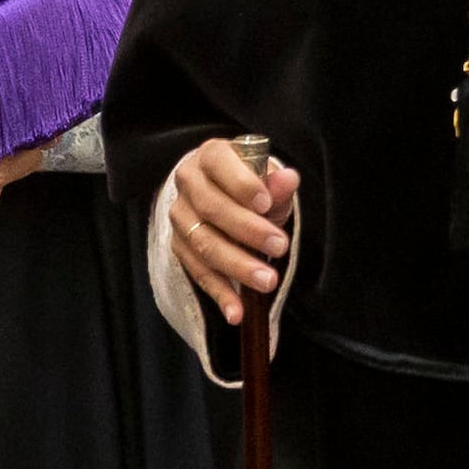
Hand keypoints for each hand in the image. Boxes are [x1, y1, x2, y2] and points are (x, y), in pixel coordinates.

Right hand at [166, 136, 296, 320]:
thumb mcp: (267, 179)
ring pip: (204, 244)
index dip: (242, 184)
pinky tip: (236, 312)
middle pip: (212, 209)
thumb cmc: (249, 183)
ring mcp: (180, 217)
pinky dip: (219, 294)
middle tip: (281, 246)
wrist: (219, 191)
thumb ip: (277, 183)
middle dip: (247, 230)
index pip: (220, 165)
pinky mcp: (179, 246)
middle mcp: (189, 184)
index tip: (267, 203)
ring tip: (267, 281)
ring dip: (237, 266)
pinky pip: (198, 273)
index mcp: (210, 156)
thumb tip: (289, 178)